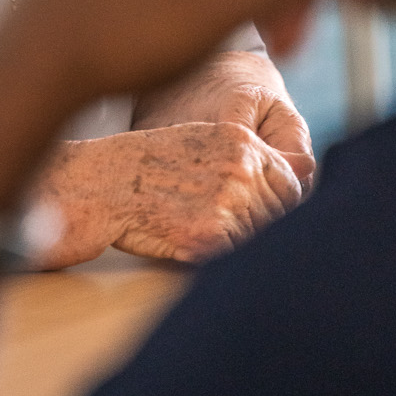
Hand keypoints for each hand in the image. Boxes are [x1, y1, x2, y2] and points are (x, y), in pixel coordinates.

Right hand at [42, 121, 303, 265]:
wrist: (101, 182)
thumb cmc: (145, 164)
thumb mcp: (200, 139)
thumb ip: (243, 157)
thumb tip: (294, 177)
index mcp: (241, 140)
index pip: (290, 182)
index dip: (280, 203)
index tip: (263, 214)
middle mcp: (240, 167)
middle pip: (280, 212)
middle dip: (262, 225)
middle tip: (231, 228)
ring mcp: (227, 200)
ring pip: (260, 235)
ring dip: (241, 242)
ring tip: (206, 234)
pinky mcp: (209, 233)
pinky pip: (236, 255)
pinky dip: (222, 257)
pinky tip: (197, 245)